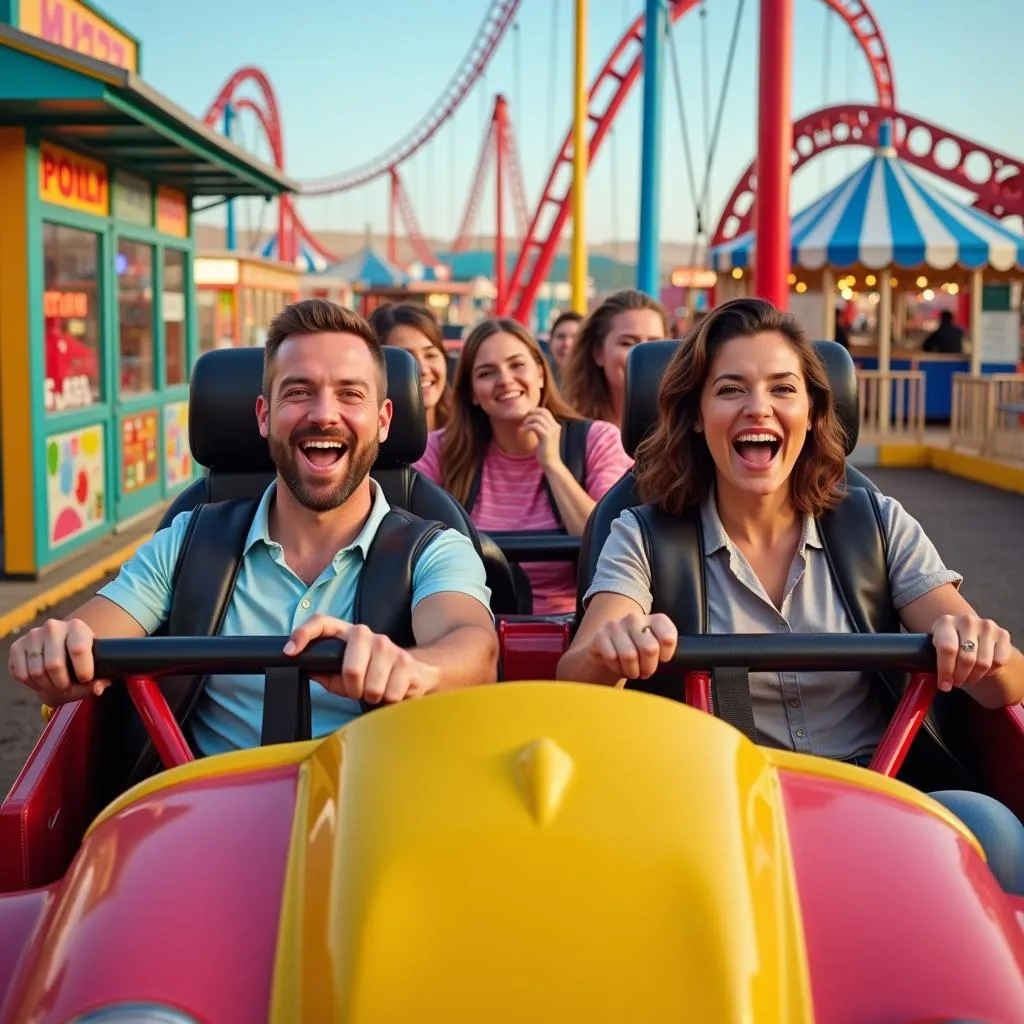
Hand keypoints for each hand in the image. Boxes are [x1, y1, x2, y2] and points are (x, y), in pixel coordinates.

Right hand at [9, 618, 109, 703]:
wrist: (60, 653)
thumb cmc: (81, 661)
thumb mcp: (95, 667)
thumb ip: (101, 679)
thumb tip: (97, 688)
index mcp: (77, 627)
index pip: (79, 650)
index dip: (83, 671)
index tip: (86, 679)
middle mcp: (53, 627)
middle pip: (54, 665)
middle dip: (62, 683)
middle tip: (67, 687)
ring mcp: (33, 635)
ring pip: (37, 672)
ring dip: (47, 686)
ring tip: (56, 685)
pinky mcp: (17, 646)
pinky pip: (21, 674)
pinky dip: (32, 684)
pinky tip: (42, 682)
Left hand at [283, 614, 439, 704]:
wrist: (417, 671)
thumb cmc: (375, 674)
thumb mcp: (345, 675)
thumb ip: (325, 672)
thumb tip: (306, 670)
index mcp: (348, 634)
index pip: (321, 622)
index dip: (303, 634)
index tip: (290, 651)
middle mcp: (368, 635)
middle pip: (351, 669)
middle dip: (353, 688)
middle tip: (358, 691)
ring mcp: (389, 647)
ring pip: (371, 686)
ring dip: (372, 697)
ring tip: (377, 691)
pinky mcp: (406, 662)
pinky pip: (390, 694)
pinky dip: (389, 700)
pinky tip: (392, 690)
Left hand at [522, 408, 561, 469]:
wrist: (551, 463)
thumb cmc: (546, 452)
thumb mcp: (543, 437)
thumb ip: (541, 428)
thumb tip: (532, 420)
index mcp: (556, 426)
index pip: (545, 411)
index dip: (535, 411)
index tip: (526, 416)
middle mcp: (555, 427)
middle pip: (542, 412)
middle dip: (531, 414)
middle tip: (524, 420)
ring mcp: (552, 431)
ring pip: (538, 418)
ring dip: (528, 420)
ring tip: (523, 427)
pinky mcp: (547, 436)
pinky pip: (535, 426)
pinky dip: (527, 427)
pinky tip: (523, 431)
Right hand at [586, 612, 677, 679]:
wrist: (608, 652)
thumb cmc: (638, 652)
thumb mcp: (657, 649)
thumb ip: (669, 650)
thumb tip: (681, 660)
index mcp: (655, 620)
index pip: (668, 638)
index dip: (666, 655)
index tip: (662, 659)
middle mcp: (635, 618)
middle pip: (649, 649)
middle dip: (648, 668)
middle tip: (645, 671)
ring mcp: (616, 625)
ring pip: (629, 655)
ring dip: (632, 671)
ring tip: (632, 670)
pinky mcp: (601, 635)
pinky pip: (612, 658)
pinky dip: (616, 668)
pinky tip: (618, 665)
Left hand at [930, 613, 1011, 690]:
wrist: (968, 632)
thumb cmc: (948, 643)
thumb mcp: (935, 647)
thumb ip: (931, 660)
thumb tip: (935, 683)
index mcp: (945, 622)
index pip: (947, 649)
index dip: (946, 671)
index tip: (944, 686)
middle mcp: (966, 621)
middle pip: (967, 659)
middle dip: (960, 677)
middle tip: (956, 683)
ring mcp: (986, 626)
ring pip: (983, 663)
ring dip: (974, 676)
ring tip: (967, 677)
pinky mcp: (1002, 634)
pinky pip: (998, 662)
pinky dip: (989, 672)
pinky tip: (981, 670)